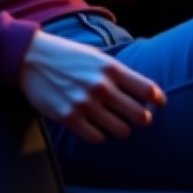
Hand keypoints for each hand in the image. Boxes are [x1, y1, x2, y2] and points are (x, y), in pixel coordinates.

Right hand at [19, 31, 164, 142]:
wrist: (32, 58)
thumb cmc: (67, 55)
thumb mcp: (96, 55)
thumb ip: (117, 72)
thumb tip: (141, 89)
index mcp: (110, 67)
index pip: (147, 89)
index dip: (158, 99)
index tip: (160, 103)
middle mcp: (101, 86)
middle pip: (139, 114)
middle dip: (143, 118)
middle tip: (141, 117)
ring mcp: (85, 104)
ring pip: (121, 130)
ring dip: (122, 128)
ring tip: (118, 122)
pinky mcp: (70, 118)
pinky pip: (97, 137)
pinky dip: (101, 134)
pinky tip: (97, 125)